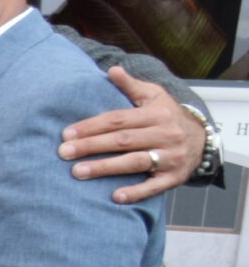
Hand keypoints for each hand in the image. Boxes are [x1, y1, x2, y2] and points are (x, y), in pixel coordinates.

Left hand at [61, 67, 207, 203]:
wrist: (203, 140)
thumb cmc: (169, 116)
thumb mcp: (155, 96)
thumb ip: (131, 86)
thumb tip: (112, 70)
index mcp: (157, 114)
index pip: (119, 120)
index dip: (91, 126)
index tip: (66, 134)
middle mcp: (165, 134)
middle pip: (123, 140)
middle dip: (91, 146)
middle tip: (63, 153)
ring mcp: (171, 157)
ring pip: (135, 162)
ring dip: (106, 168)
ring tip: (78, 172)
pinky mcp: (174, 177)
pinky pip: (154, 186)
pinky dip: (136, 192)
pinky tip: (115, 197)